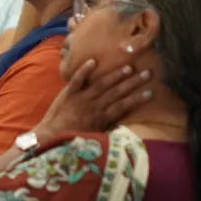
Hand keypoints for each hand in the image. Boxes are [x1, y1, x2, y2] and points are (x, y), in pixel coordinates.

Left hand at [33, 58, 153, 143]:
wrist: (50, 137)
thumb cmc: (74, 139)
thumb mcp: (94, 137)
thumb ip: (109, 130)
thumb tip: (126, 126)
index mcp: (101, 118)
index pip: (123, 106)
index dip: (137, 99)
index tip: (151, 92)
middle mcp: (94, 106)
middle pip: (117, 93)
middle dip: (133, 83)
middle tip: (148, 73)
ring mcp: (81, 98)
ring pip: (101, 84)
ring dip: (115, 75)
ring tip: (129, 67)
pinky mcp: (69, 93)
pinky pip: (77, 80)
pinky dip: (84, 70)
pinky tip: (93, 61)